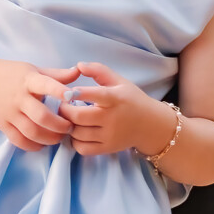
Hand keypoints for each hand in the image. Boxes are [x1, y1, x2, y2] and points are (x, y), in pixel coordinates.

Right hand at [0, 57, 74, 150]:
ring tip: (59, 137)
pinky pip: (19, 140)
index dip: (58, 91)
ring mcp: (9, 113)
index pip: (45, 85)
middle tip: (70, 127)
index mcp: (28, 80)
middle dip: (60, 125)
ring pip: (32, 132)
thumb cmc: (12, 74)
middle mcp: (18, 97)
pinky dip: (33, 145)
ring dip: (50, 138)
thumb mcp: (33, 70)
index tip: (71, 97)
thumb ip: (57, 75)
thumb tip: (79, 72)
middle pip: (41, 116)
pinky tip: (43, 143)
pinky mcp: (2, 124)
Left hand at [60, 61, 175, 156]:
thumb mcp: (119, 81)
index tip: (66, 92)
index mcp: (115, 98)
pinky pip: (83, 148)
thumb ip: (99, 70)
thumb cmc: (131, 100)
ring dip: (68, 125)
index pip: (96, 95)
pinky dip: (74, 142)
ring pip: (77, 134)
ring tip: (69, 118)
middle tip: (61, 105)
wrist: (151, 125)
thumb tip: (79, 65)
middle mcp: (112, 118)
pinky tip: (77, 133)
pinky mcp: (107, 148)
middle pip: (79, 117)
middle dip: (64, 110)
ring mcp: (109, 136)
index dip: (78, 93)